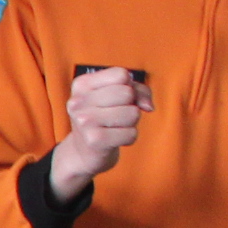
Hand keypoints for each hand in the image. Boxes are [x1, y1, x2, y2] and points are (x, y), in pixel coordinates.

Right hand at [48, 66, 151, 199]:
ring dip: (130, 123)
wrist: (83, 152)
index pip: (121, 75)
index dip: (129, 86)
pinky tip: (115, 139)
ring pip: (132, 113)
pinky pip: (131, 133)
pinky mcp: (94, 140)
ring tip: (115, 127)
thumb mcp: (114, 97)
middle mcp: (78, 101)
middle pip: (127, 93)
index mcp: (82, 85)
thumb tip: (148, 106)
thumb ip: (138, 91)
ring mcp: (84, 120)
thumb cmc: (102, 120)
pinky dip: (129, 138)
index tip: (121, 98)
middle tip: (116, 115)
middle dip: (130, 105)